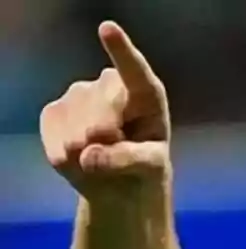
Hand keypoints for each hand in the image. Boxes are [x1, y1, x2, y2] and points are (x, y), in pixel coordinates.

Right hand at [40, 21, 171, 199]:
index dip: (120, 50)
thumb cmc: (145, 168)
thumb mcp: (150, 168)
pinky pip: (56, 139)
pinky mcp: (54, 112)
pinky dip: (68, 159)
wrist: (118, 182)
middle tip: (119, 153)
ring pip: (77, 129)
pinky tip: (80, 159)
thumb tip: (88, 156)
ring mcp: (79, 95)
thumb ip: (127, 159)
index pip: (134, 70)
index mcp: (145, 93)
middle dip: (107, 141)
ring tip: (102, 156)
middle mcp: (110, 86)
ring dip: (88, 153)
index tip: (107, 29)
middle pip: (100, 113)